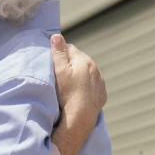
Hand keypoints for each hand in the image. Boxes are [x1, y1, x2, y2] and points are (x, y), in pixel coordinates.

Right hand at [50, 34, 105, 154]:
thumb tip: (57, 36)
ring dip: (78, 72)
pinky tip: (78, 91)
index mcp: (84, 60)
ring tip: (68, 83)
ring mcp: (100, 81)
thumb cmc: (67, 94)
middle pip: (79, 58)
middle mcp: (95, 68)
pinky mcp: (101, 93)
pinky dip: (86, 84)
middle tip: (59, 73)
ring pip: (87, 71)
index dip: (59, 53)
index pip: (69, 48)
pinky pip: (92, 83)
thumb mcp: (59, 72)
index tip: (52, 61)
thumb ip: (58, 53)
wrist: (80, 118)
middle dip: (70, 62)